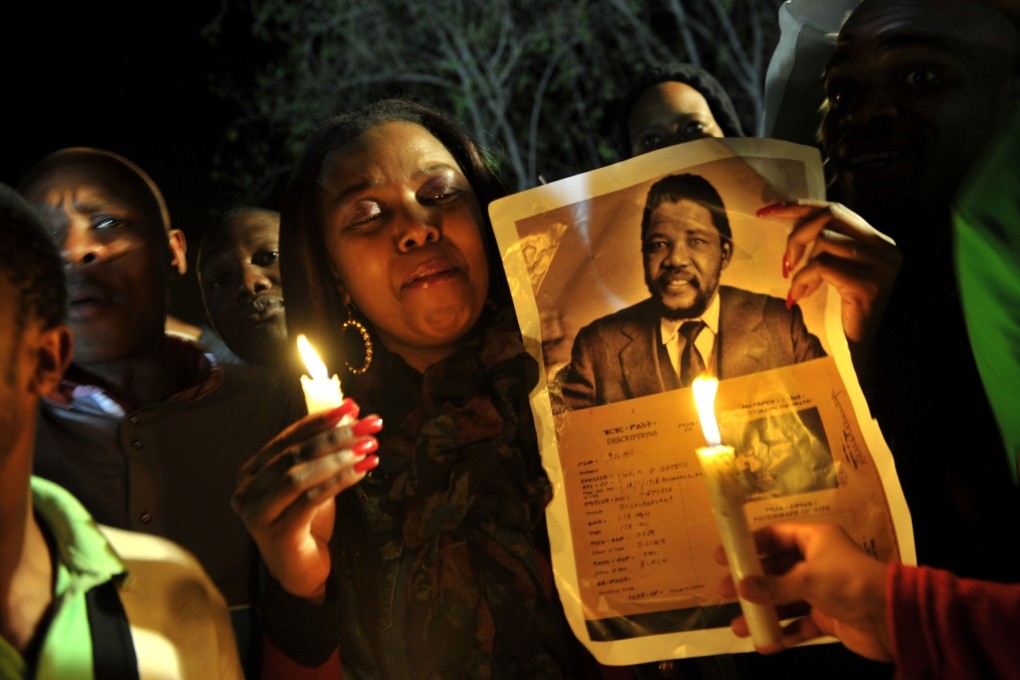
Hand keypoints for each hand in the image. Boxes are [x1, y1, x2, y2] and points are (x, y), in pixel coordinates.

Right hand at [232, 398, 382, 601]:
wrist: (302, 572)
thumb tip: (350, 412)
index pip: (287, 438)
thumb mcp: (313, 481)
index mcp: (251, 473)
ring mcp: (257, 515)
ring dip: (338, 458)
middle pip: (293, 454)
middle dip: (335, 436)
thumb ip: (322, 450)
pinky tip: (362, 472)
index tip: (352, 408)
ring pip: (298, 476)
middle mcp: (246, 491)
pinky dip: (338, 482)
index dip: (319, 420)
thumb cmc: (307, 523)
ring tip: (369, 447)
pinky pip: (310, 500)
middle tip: (368, 425)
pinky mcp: (276, 534)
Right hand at [716, 522, 893, 662]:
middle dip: (750, 584)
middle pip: (775, 570)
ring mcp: (821, 591)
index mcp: (814, 539)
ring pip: (784, 600)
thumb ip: (773, 585)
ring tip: (739, 627)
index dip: (748, 546)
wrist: (892, 617)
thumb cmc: (848, 582)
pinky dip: (784, 632)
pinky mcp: (828, 617)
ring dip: (764, 613)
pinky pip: (800, 624)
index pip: (774, 536)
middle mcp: (816, 561)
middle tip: (723, 594)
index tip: (724, 557)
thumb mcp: (807, 578)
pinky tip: (767, 643)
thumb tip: (741, 588)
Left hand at [758, 201, 900, 368]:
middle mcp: (885, 249)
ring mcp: (880, 265)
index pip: (837, 209)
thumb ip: (824, 247)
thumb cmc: (840, 314)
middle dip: (798, 234)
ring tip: (797, 288)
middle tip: (784, 263)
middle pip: (831, 215)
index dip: (801, 206)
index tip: (768, 210)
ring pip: (824, 240)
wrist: (857, 353)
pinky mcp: (868, 284)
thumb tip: (788, 220)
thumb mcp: (832, 272)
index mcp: (879, 242)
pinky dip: (803, 279)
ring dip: (800, 265)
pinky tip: (799, 297)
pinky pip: (822, 266)